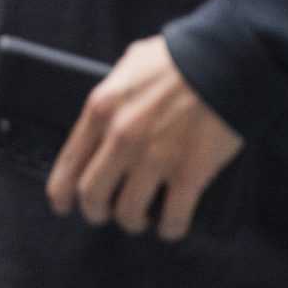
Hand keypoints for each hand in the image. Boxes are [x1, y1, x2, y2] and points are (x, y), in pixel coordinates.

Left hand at [47, 35, 244, 240]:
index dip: (61, 191)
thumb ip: (114, 91)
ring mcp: (155, 158)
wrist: (226, 61)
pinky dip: (170, 228)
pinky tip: (170, 226)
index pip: (69, 161)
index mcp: (101, 109)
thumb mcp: (130, 64)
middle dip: (94, 211)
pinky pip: (172, 217)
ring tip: (140, 219)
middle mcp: (121, 137)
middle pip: (92, 194)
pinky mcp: (190, 174)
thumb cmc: (179, 58)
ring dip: (132, 222)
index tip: (63, 204)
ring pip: (128, 212)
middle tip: (102, 214)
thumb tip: (107, 109)